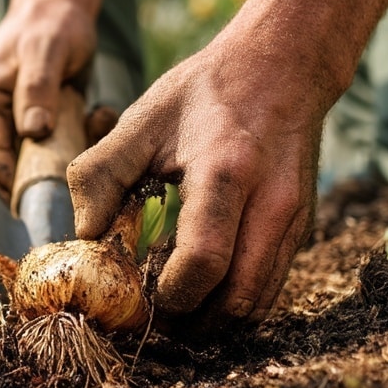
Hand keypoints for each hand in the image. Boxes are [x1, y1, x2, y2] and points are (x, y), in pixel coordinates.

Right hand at [0, 0, 96, 197]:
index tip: (57, 183)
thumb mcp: (45, 49)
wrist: (62, 10)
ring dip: (75, 154)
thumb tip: (33, 132)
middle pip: (17, 173)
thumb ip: (37, 88)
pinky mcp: (47, 131)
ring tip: (94, 120)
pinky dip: (87, 140)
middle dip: (54, 170)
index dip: (18, 181)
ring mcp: (22, 130)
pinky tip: (98, 114)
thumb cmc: (48, 23)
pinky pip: (66, 153)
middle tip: (86, 151)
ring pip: (45, 167)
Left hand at [67, 26, 325, 324]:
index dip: (169, 294)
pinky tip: (203, 281)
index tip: (140, 292)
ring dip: (215, 317)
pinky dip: (235, 297)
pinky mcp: (302, 228)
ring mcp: (294, 219)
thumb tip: (85, 234)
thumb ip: (102, 173)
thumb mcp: (142, 118)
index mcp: (224, 172)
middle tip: (153, 315)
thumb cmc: (206, 90)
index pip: (203, 261)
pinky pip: (271, 284)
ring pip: (259, 302)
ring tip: (175, 303)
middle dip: (192, 321)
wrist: (283, 66)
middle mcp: (270, 203)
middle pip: (238, 299)